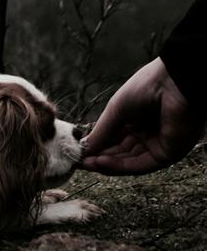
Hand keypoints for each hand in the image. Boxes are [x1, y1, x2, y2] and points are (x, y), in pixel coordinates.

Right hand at [80, 58, 206, 174]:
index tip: (77, 152)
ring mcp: (157, 144)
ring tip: (87, 164)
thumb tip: (83, 149)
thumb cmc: (146, 87)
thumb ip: (101, 132)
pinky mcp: (168, 154)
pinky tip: (102, 163)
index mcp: (135, 120)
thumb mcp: (115, 110)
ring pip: (129, 161)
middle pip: (120, 153)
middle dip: (99, 158)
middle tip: (79, 162)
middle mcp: (146, 134)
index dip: (96, 147)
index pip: (113, 139)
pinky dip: (121, 166)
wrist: (173, 83)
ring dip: (107, 165)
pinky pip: (141, 164)